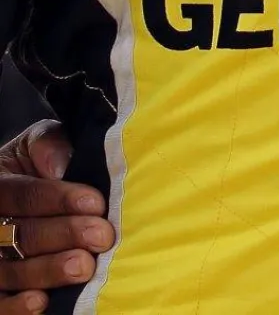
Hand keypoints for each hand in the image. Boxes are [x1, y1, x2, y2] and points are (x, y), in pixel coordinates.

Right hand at [0, 121, 112, 312]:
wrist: (22, 187)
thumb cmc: (39, 163)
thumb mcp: (39, 145)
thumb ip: (48, 146)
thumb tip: (62, 166)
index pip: (23, 195)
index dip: (59, 199)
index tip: (95, 203)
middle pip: (22, 235)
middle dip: (65, 235)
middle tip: (102, 237)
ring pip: (11, 271)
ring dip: (49, 271)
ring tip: (84, 267)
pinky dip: (17, 307)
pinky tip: (41, 302)